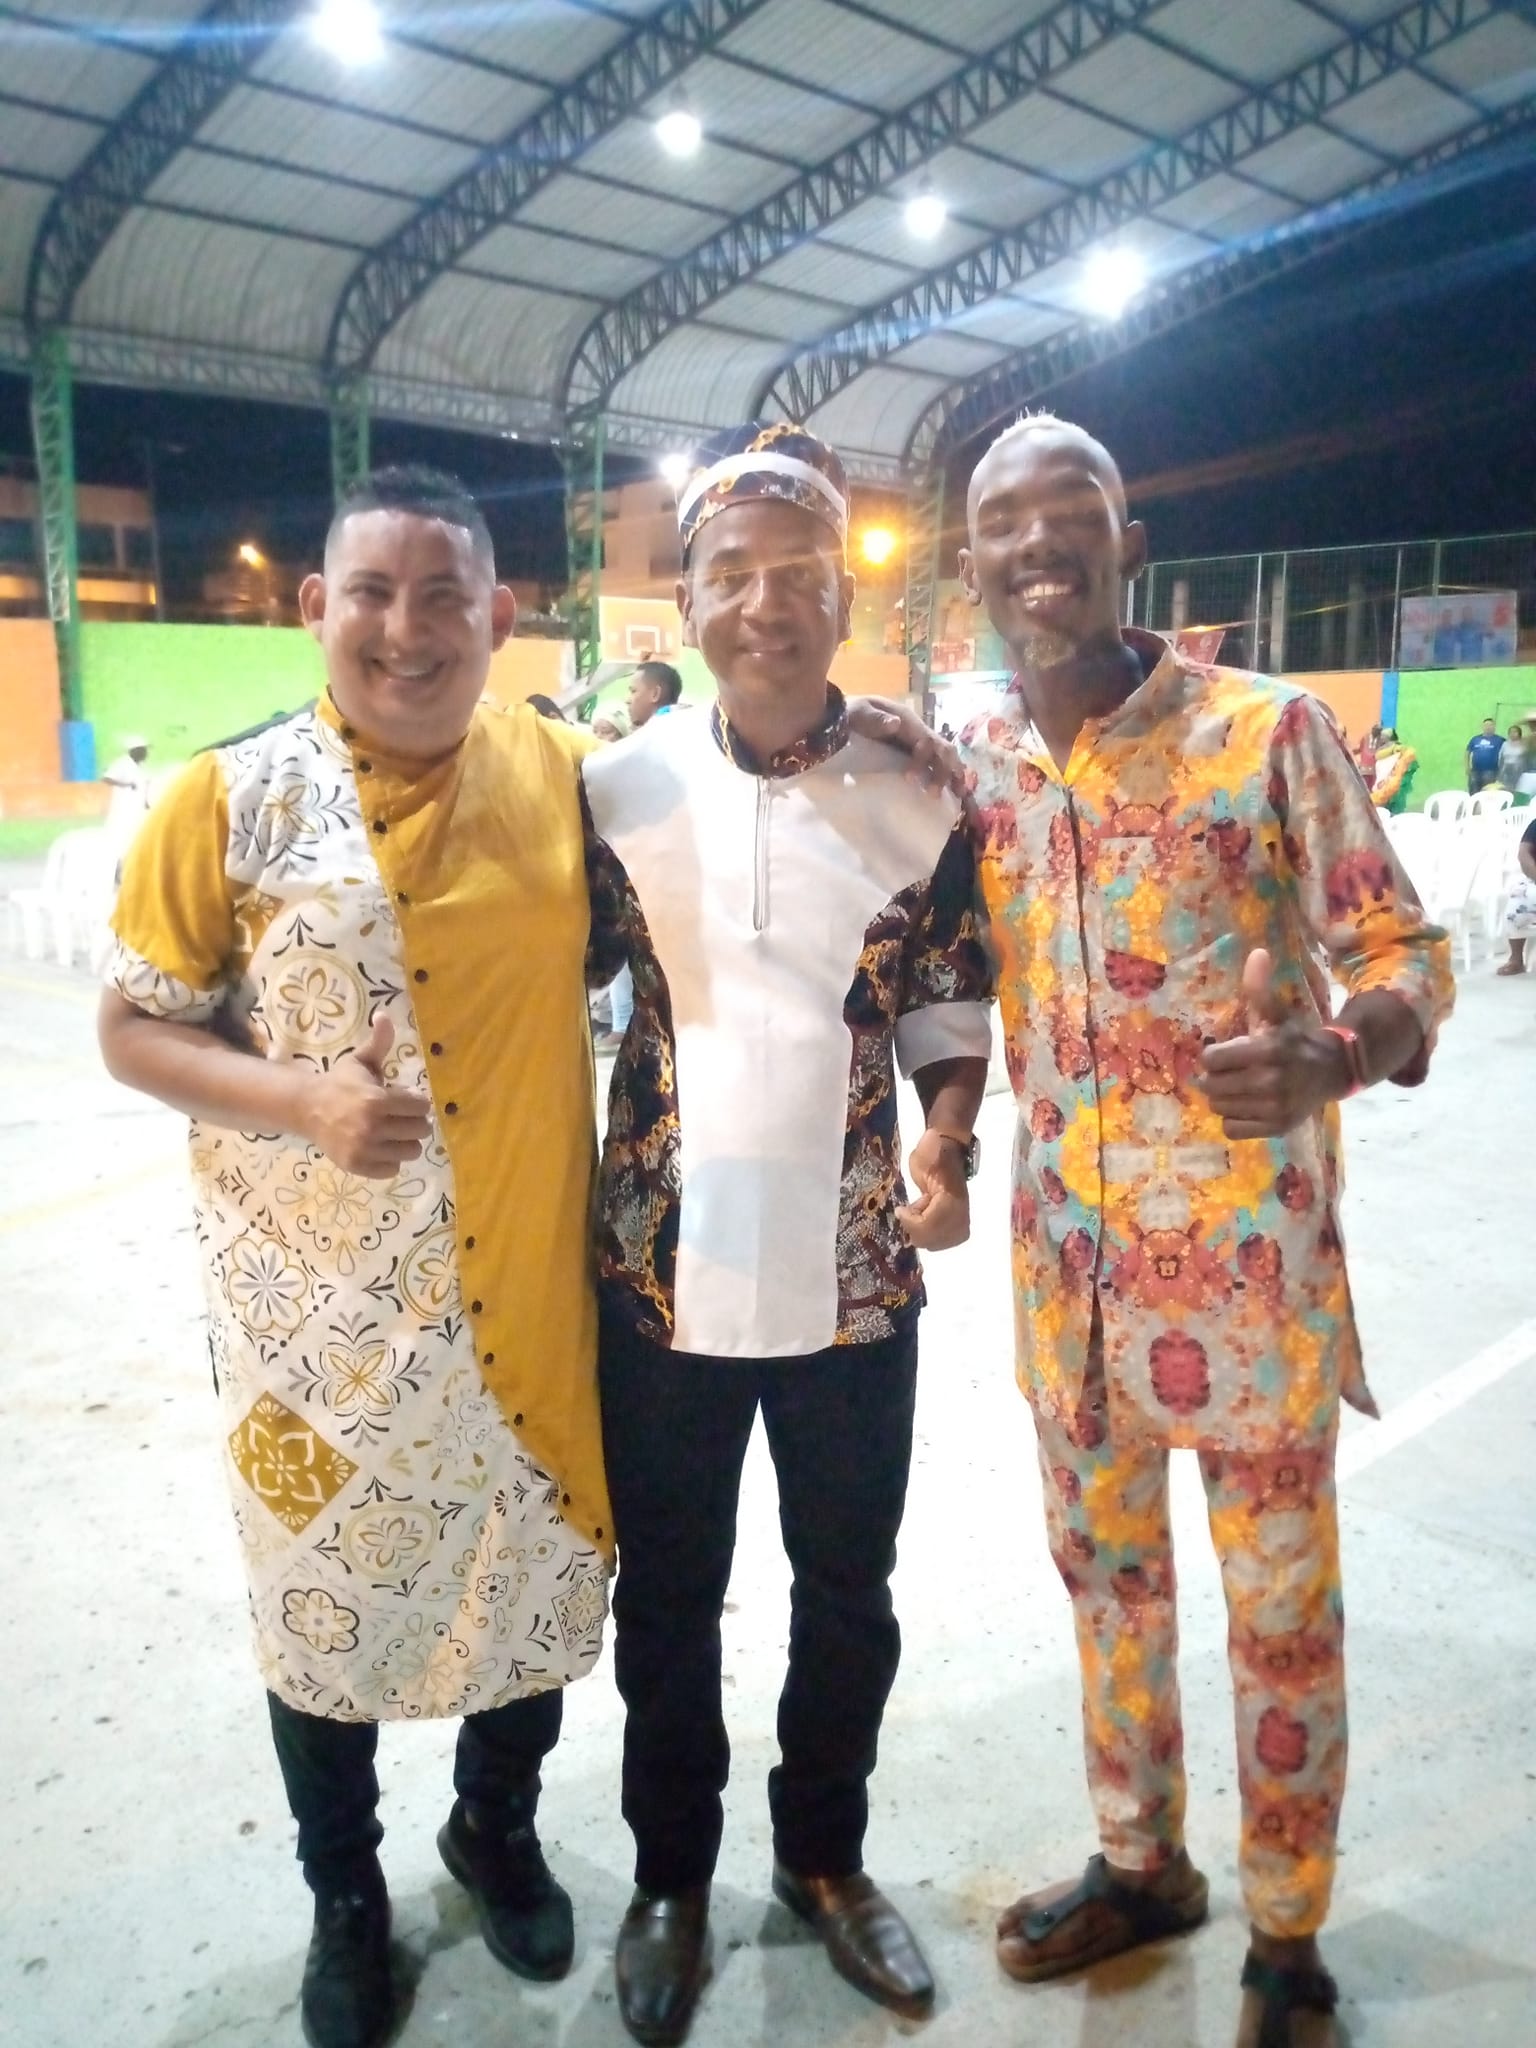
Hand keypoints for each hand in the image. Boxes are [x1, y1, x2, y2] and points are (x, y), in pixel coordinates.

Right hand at [298, 1015, 434, 1178]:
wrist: (308, 1109)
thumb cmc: (340, 1083)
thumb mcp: (360, 1060)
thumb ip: (378, 1042)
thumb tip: (384, 1014)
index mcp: (377, 1100)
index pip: (421, 1106)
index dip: (417, 1102)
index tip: (405, 1099)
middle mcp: (373, 1127)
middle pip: (421, 1130)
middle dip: (414, 1121)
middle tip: (401, 1116)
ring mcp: (365, 1149)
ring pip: (411, 1151)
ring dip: (406, 1141)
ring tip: (393, 1132)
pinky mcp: (358, 1166)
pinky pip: (393, 1169)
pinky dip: (390, 1160)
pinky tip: (380, 1146)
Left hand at [846, 697, 964, 796]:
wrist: (847, 715)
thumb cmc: (853, 714)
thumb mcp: (860, 712)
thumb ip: (875, 719)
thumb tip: (895, 723)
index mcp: (908, 721)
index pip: (925, 741)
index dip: (922, 760)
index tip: (909, 779)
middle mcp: (919, 731)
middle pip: (942, 749)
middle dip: (943, 771)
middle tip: (934, 794)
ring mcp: (920, 741)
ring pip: (946, 756)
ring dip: (953, 774)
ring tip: (957, 796)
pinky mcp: (917, 752)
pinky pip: (938, 762)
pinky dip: (949, 775)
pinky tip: (954, 792)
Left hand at [896, 1129, 970, 1250]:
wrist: (946, 1150)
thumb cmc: (933, 1152)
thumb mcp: (924, 1158)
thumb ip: (922, 1168)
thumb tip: (919, 1173)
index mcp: (952, 1197)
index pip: (932, 1224)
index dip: (912, 1222)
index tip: (901, 1209)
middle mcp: (961, 1213)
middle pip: (934, 1240)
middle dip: (916, 1229)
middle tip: (909, 1211)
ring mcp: (961, 1219)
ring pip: (937, 1243)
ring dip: (922, 1231)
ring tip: (919, 1211)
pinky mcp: (958, 1224)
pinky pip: (942, 1242)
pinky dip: (928, 1234)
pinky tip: (924, 1216)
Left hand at [1200, 949, 1351, 1139]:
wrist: (1332, 1071)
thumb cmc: (1294, 1041)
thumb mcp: (1276, 1015)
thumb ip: (1259, 989)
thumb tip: (1257, 953)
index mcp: (1268, 1050)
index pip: (1211, 1060)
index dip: (1212, 1056)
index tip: (1223, 1053)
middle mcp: (1271, 1081)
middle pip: (1212, 1086)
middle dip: (1214, 1078)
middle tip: (1227, 1072)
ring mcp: (1275, 1108)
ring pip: (1220, 1107)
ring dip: (1222, 1098)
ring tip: (1238, 1088)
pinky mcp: (1276, 1127)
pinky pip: (1232, 1128)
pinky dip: (1233, 1119)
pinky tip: (1246, 1106)